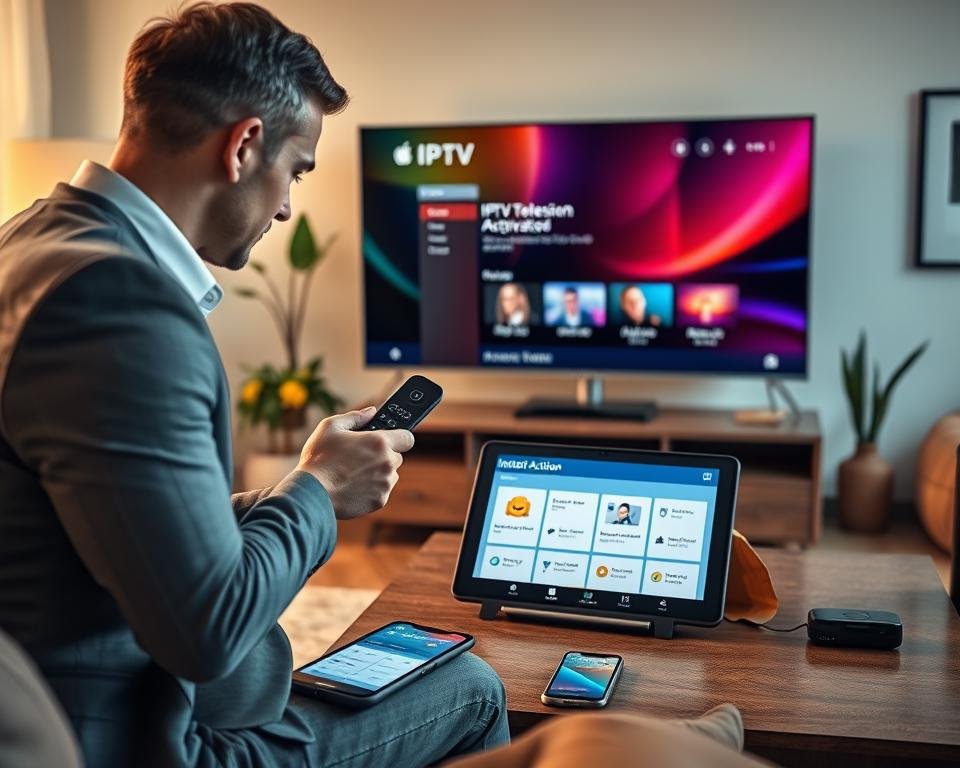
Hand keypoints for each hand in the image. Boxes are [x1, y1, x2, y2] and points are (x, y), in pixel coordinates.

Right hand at [296, 407, 414, 519]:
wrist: (311, 492)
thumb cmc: (319, 457)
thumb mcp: (330, 426)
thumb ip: (355, 417)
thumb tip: (371, 412)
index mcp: (379, 442)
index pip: (407, 437)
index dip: (399, 437)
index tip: (390, 439)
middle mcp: (387, 462)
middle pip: (397, 457)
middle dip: (384, 455)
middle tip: (362, 456)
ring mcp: (385, 483)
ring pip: (390, 475)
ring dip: (379, 473)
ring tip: (354, 473)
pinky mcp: (380, 500)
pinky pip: (382, 491)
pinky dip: (372, 489)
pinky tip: (353, 486)